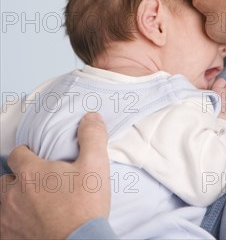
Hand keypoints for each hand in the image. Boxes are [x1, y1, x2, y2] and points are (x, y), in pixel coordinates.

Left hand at [0, 112, 110, 239]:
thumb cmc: (84, 211)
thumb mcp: (95, 166)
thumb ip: (92, 137)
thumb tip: (91, 118)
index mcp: (31, 173)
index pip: (17, 153)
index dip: (28, 154)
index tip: (40, 160)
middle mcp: (13, 195)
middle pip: (6, 178)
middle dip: (19, 179)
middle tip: (40, 183)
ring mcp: (8, 220)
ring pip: (2, 203)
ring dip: (14, 201)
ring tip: (34, 204)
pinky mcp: (10, 238)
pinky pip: (4, 226)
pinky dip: (14, 223)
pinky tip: (30, 223)